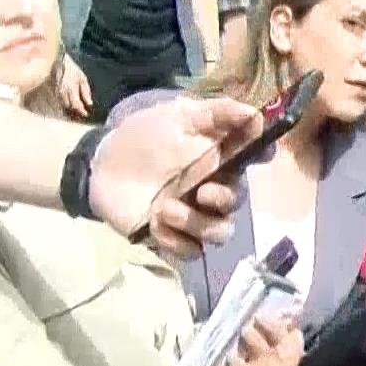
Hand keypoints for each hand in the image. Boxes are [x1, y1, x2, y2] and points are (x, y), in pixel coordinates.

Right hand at [58, 55, 93, 118]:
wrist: (58, 63)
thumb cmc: (72, 70)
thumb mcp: (82, 79)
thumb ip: (86, 92)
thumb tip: (89, 103)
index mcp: (71, 89)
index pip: (76, 105)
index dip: (81, 111)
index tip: (86, 114)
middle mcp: (63, 93)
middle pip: (69, 107)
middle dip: (76, 112)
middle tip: (82, 114)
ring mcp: (57, 93)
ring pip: (63, 106)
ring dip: (70, 110)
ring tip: (77, 112)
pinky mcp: (54, 92)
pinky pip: (59, 102)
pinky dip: (65, 106)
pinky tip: (69, 106)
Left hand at [89, 95, 263, 255]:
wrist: (101, 164)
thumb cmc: (143, 136)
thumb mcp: (178, 115)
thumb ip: (216, 113)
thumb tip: (255, 114)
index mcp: (220, 160)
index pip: (253, 159)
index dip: (263, 156)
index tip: (259, 155)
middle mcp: (213, 190)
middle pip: (237, 203)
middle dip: (224, 200)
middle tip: (202, 192)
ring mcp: (193, 216)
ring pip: (219, 233)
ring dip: (198, 224)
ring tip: (165, 210)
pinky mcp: (172, 237)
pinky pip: (191, 251)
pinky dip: (176, 242)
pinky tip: (155, 226)